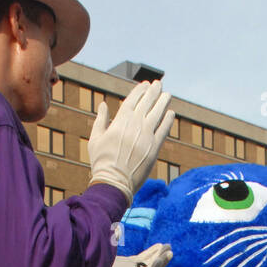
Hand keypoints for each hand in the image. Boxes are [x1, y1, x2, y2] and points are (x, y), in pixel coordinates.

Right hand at [88, 81, 174, 202]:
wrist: (114, 182)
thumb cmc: (102, 162)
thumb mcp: (95, 139)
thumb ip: (100, 120)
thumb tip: (103, 105)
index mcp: (120, 120)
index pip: (133, 99)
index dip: (140, 90)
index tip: (146, 85)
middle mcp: (136, 124)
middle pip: (147, 103)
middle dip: (154, 92)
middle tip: (159, 84)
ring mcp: (147, 135)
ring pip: (158, 113)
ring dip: (163, 102)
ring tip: (167, 95)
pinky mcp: (155, 148)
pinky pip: (164, 130)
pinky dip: (168, 120)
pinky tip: (170, 113)